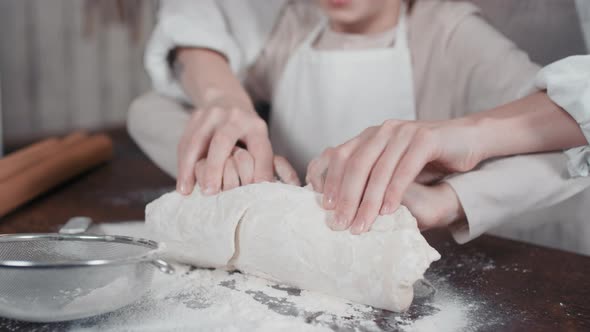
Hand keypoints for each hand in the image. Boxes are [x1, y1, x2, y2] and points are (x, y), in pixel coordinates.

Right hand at [176, 95, 273, 194]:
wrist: (227, 100)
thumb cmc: (246, 132)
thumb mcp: (260, 142)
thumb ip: (262, 164)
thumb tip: (261, 188)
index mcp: (255, 126)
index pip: (258, 149)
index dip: (257, 169)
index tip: (249, 191)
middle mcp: (234, 116)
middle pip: (222, 141)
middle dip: (214, 167)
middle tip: (210, 191)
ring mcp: (212, 114)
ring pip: (197, 141)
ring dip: (189, 168)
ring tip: (186, 190)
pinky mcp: (194, 116)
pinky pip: (185, 142)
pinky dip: (182, 163)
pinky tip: (183, 183)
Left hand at [306, 118, 481, 233]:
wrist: (468, 140)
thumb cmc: (428, 160)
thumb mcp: (392, 168)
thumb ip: (370, 180)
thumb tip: (341, 209)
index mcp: (368, 137)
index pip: (337, 155)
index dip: (326, 180)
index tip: (322, 207)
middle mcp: (382, 131)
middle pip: (354, 165)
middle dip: (345, 198)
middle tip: (339, 224)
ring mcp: (403, 132)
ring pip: (378, 170)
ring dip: (367, 201)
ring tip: (361, 225)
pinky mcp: (425, 138)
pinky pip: (404, 168)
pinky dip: (394, 192)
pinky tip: (387, 211)